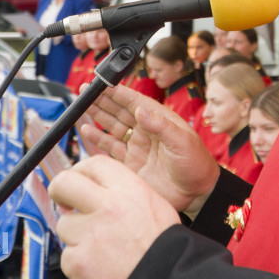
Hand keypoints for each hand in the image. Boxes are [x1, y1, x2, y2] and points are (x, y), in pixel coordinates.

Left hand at [49, 155, 179, 278]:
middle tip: (64, 200)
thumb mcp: (153, 204)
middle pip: (64, 183)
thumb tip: (97, 186)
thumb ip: (124, 190)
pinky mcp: (78, 260)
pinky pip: (68, 255)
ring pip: (64, 224)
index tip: (78, 178)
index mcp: (129, 190)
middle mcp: (108, 207)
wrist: (165, 274)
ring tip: (98, 244)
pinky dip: (79, 260)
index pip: (93, 164)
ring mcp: (90, 234)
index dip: (81, 170)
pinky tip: (98, 262)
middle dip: (59, 191)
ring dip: (75, 234)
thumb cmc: (162, 245)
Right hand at [81, 83, 219, 215]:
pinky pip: (110, 148)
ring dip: (97, 115)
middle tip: (85, 90)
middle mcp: (146, 131)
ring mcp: (137, 146)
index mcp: (160, 120)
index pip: (135, 102)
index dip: (118, 92)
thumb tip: (140, 110)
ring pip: (112, 126)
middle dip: (103, 100)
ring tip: (82, 105)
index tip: (102, 84)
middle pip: (120, 111)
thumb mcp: (182, 142)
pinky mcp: (130, 163)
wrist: (196, 194)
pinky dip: (97, 139)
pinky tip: (86, 129)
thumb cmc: (196, 164)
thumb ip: (161, 126)